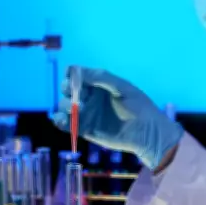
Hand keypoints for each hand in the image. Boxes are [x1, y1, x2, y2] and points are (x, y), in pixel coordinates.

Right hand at [50, 66, 183, 168]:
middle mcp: (88, 96)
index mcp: (97, 83)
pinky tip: (63, 120)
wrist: (146, 133)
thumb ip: (102, 77)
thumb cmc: (138, 106)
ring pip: (64, 105)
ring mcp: (85, 113)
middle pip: (67, 88)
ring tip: (76, 110)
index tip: (73, 77)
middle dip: (67, 89)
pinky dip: (59, 121)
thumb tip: (77, 71)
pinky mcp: (83, 128)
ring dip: (65, 105)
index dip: (71, 74)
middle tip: (76, 95)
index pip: (76, 74)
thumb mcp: (123, 87)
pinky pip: (65, 124)